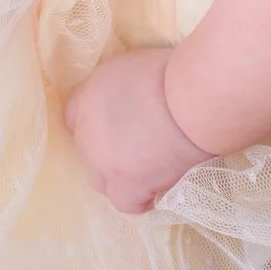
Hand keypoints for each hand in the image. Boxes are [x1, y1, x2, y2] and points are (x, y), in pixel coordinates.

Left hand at [63, 46, 214, 214]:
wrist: (195, 98)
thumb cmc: (177, 74)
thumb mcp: (136, 66)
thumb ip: (121, 88)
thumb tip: (132, 101)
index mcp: (88, 95)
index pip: (75, 119)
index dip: (100, 129)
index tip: (122, 130)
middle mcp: (85, 128)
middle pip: (88, 152)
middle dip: (110, 154)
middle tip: (143, 149)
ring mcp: (100, 159)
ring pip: (101, 181)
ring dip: (124, 178)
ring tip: (156, 169)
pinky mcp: (122, 183)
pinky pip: (127, 203)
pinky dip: (145, 199)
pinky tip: (163, 187)